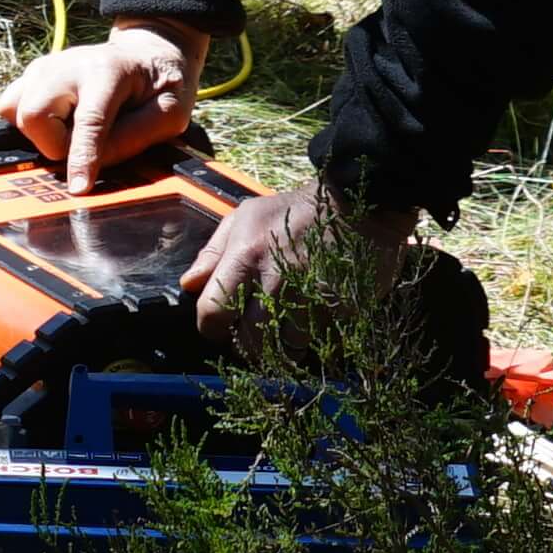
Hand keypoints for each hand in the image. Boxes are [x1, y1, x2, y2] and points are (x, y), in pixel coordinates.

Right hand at [3, 22, 206, 193]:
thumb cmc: (160, 83)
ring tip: (68, 133)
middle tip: (77, 146)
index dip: (81, 159)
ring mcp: (45, 67)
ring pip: (14, 110)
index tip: (78, 188)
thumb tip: (94, 166)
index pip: (88, 121)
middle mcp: (69, 65)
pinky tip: (55, 124)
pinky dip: (27, 124)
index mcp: (108, 71)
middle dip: (51, 144)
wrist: (145, 51)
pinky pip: (10, 106)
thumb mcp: (170, 112)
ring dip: (38, 134)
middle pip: (33, 114)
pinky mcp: (32, 74)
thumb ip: (135, 139)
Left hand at [184, 179, 413, 330]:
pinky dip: (315, 341)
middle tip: (255, 333)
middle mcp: (276, 281)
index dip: (212, 327)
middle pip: (248, 341)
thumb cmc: (297, 211)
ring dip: (283, 347)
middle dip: (247, 344)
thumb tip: (190, 285)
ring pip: (285, 350)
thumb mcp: (246, 216)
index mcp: (246, 257)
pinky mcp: (342, 310)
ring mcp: (311, 298)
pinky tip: (314, 323)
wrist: (362, 203)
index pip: (212, 314)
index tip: (221, 326)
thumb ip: (213, 252)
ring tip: (287, 330)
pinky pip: (320, 344)